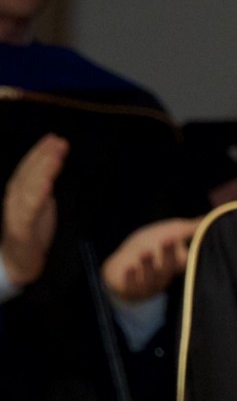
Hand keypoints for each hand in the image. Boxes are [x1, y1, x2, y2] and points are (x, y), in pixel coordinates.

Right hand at [2, 134, 66, 287]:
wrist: (19, 262)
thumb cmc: (31, 231)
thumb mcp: (39, 203)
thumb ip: (43, 184)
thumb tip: (53, 161)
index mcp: (19, 193)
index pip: (28, 169)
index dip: (39, 153)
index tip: (53, 138)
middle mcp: (14, 200)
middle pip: (27, 175)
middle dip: (42, 156)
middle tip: (58, 141)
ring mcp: (15, 215)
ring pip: (27, 189)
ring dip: (41, 171)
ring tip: (55, 157)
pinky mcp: (20, 230)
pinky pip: (28, 212)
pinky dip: (36, 196)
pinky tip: (47, 185)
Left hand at [102, 217, 198, 304]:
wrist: (120, 266)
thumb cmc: (149, 245)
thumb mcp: (171, 233)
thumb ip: (190, 228)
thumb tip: (212, 217)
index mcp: (176, 264)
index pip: (188, 261)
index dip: (192, 253)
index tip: (198, 240)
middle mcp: (163, 276)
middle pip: (169, 267)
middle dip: (169, 255)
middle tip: (170, 239)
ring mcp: (146, 285)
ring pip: (151, 278)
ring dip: (149, 265)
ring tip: (146, 252)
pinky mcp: (129, 289)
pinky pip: (132, 286)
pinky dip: (131, 278)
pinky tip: (129, 268)